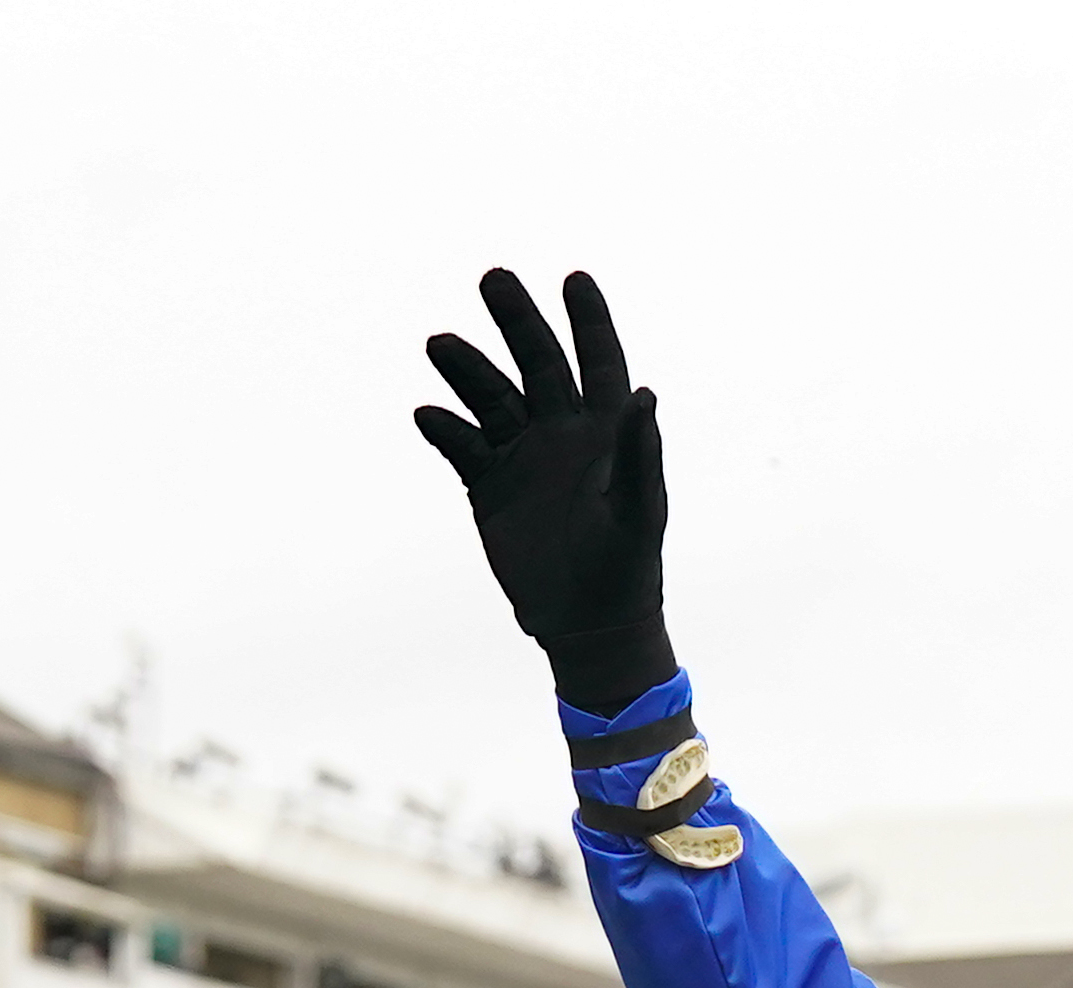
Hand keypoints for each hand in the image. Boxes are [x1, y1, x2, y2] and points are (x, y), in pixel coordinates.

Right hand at [415, 266, 673, 708]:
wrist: (588, 625)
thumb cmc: (626, 569)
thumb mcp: (638, 512)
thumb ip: (638, 453)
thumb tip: (645, 394)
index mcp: (606, 430)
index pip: (599, 360)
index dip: (589, 320)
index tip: (574, 279)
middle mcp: (562, 432)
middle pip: (537, 362)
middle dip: (517, 320)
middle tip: (494, 277)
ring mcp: (523, 456)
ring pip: (491, 396)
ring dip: (466, 368)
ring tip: (439, 342)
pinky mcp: (489, 486)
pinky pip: (462, 445)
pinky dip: (445, 427)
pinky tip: (428, 414)